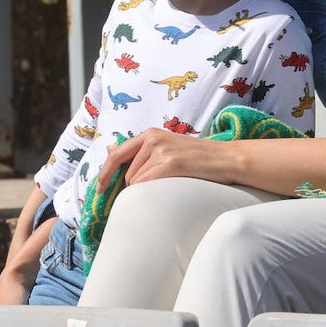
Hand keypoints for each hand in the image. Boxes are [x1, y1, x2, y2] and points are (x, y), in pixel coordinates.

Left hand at [96, 128, 229, 191]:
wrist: (226, 159)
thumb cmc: (197, 158)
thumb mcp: (166, 147)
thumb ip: (140, 151)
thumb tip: (109, 150)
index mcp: (150, 134)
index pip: (116, 154)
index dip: (105, 174)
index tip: (100, 189)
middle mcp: (153, 139)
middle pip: (127, 174)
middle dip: (135, 187)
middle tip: (155, 189)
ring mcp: (162, 150)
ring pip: (137, 182)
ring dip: (148, 190)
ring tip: (171, 185)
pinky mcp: (171, 163)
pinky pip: (147, 185)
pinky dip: (152, 192)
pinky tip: (169, 188)